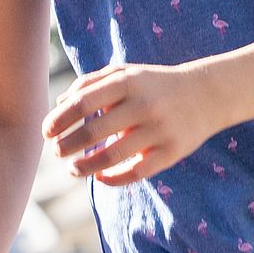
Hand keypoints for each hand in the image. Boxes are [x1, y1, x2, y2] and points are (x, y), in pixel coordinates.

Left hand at [46, 60, 224, 184]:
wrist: (207, 94)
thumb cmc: (154, 84)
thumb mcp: (126, 73)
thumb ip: (91, 83)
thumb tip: (59, 103)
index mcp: (128, 82)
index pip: (83, 103)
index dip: (59, 120)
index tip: (46, 132)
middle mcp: (143, 105)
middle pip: (94, 131)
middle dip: (67, 146)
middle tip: (57, 152)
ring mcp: (159, 130)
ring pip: (112, 156)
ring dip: (85, 167)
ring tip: (72, 170)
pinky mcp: (171, 152)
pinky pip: (136, 172)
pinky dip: (113, 179)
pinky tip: (99, 178)